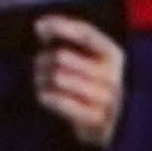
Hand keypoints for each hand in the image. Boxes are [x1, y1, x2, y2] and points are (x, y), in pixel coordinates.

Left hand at [34, 17, 125, 147]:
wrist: (107, 124)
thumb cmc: (88, 83)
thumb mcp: (87, 58)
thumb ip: (67, 38)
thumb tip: (40, 26)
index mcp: (113, 54)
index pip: (86, 34)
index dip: (61, 27)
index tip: (38, 25)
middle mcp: (112, 75)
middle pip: (62, 56)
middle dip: (44, 58)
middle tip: (38, 63)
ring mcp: (105, 99)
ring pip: (58, 78)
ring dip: (41, 78)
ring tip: (41, 79)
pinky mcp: (95, 118)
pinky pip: (59, 101)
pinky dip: (46, 96)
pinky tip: (44, 95)